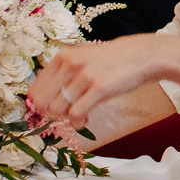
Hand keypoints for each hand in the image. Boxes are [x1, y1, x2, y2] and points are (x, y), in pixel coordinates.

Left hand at [26, 33, 168, 128]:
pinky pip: (76, 113)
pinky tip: (84, 121)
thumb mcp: (84, 57)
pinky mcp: (99, 88)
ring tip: (77, 117)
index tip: (49, 111)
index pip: (36, 88)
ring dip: (64, 119)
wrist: (143, 56)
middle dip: (49, 114)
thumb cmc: (113, 60)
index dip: (38, 105)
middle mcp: (70, 64)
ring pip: (57, 109)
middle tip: (63, 116)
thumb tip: (43, 96)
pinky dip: (76, 123)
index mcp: (63, 56)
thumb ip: (64, 71)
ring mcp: (85, 76)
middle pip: (43, 101)